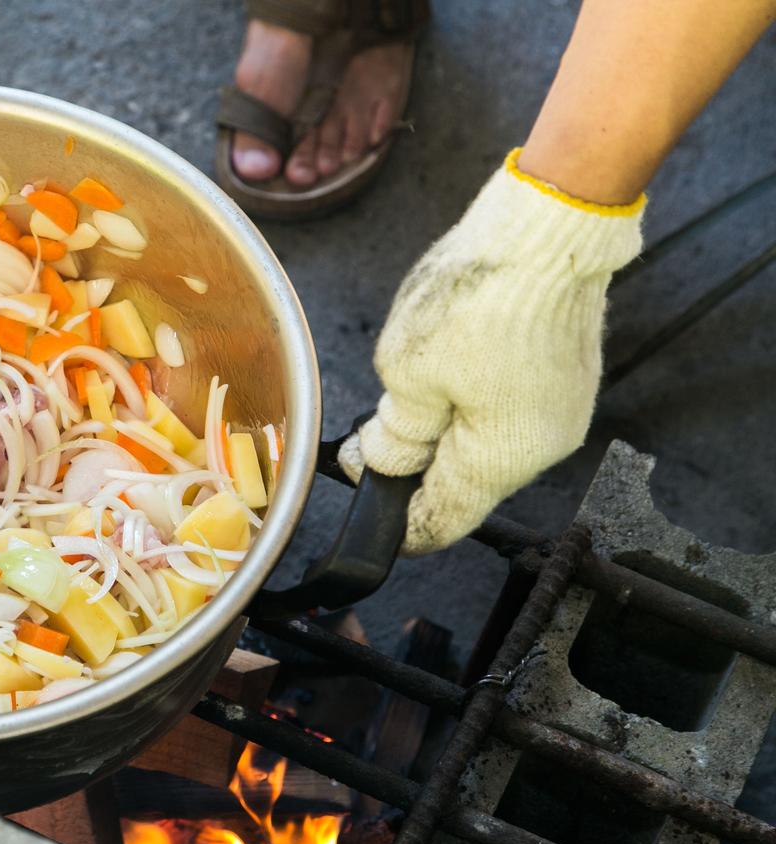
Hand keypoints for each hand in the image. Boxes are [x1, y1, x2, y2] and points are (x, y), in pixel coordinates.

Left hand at [340, 149, 644, 554]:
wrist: (550, 224)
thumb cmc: (481, 294)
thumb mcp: (408, 371)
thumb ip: (393, 432)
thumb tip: (377, 465)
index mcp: (504, 458)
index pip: (444, 519)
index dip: (401, 524)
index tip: (371, 518)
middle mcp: (545, 444)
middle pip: (466, 478)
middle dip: (418, 465)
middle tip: (372, 438)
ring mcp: (563, 407)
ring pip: (486, 439)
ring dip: (444, 424)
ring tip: (409, 385)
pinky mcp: (566, 373)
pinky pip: (509, 404)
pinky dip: (471, 397)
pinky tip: (448, 361)